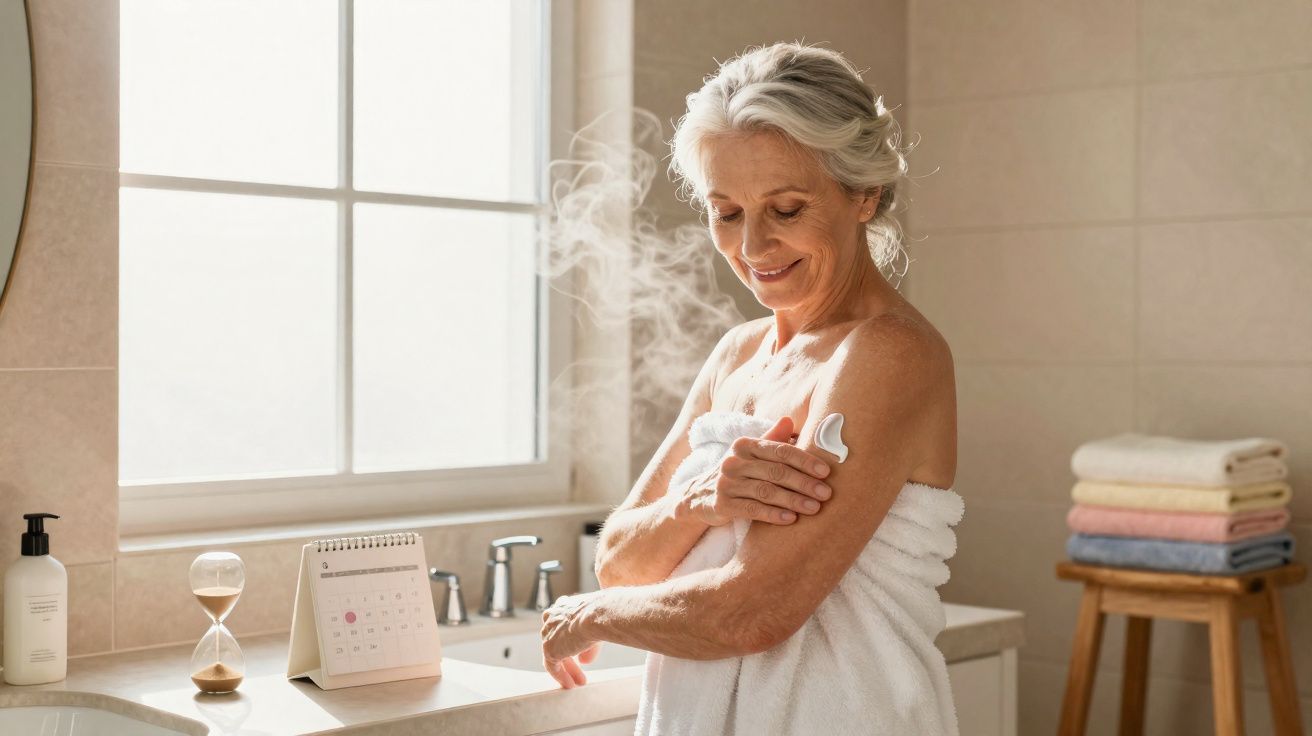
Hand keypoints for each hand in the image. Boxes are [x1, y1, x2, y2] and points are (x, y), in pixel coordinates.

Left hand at [540, 592, 601, 688]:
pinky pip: (552, 666)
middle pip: (558, 641)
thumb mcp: (596, 627)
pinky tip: (570, 684)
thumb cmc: (602, 614)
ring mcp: (548, 633)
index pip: (562, 625)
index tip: (578, 652)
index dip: (570, 640)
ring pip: (555, 655)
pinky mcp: (549, 648)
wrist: (596, 615)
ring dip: (567, 669)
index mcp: (563, 606)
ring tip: (577, 683)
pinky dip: (561, 676)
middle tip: (580, 670)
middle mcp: (552, 618)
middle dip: (570, 658)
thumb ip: (587, 645)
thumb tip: (584, 660)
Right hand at [681, 415, 832, 526]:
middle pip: (775, 471)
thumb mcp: (751, 454)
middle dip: (804, 482)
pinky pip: (751, 509)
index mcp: (744, 445)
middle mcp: (733, 461)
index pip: (779, 450)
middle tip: (826, 493)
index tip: (825, 471)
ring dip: (793, 500)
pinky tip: (790, 519)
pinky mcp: (721, 504)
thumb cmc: (736, 474)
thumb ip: (772, 439)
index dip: (804, 460)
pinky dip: (772, 514)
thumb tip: (790, 419)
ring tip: (814, 508)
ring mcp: (726, 483)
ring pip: (766, 491)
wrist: (698, 496)